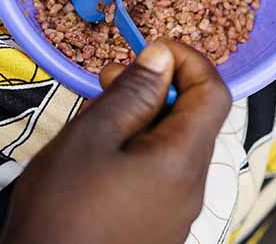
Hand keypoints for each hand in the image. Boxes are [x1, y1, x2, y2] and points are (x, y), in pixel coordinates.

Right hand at [0, 40, 230, 243]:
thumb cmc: (61, 211)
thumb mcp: (90, 136)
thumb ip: (132, 93)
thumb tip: (161, 58)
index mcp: (182, 162)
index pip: (214, 92)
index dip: (186, 60)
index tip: (148, 50)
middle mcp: (191, 189)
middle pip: (193, 120)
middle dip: (157, 89)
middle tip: (109, 79)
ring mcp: (176, 213)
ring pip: (173, 147)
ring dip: (142, 120)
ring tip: (96, 117)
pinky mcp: (158, 228)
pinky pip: (160, 175)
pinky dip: (138, 151)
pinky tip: (98, 154)